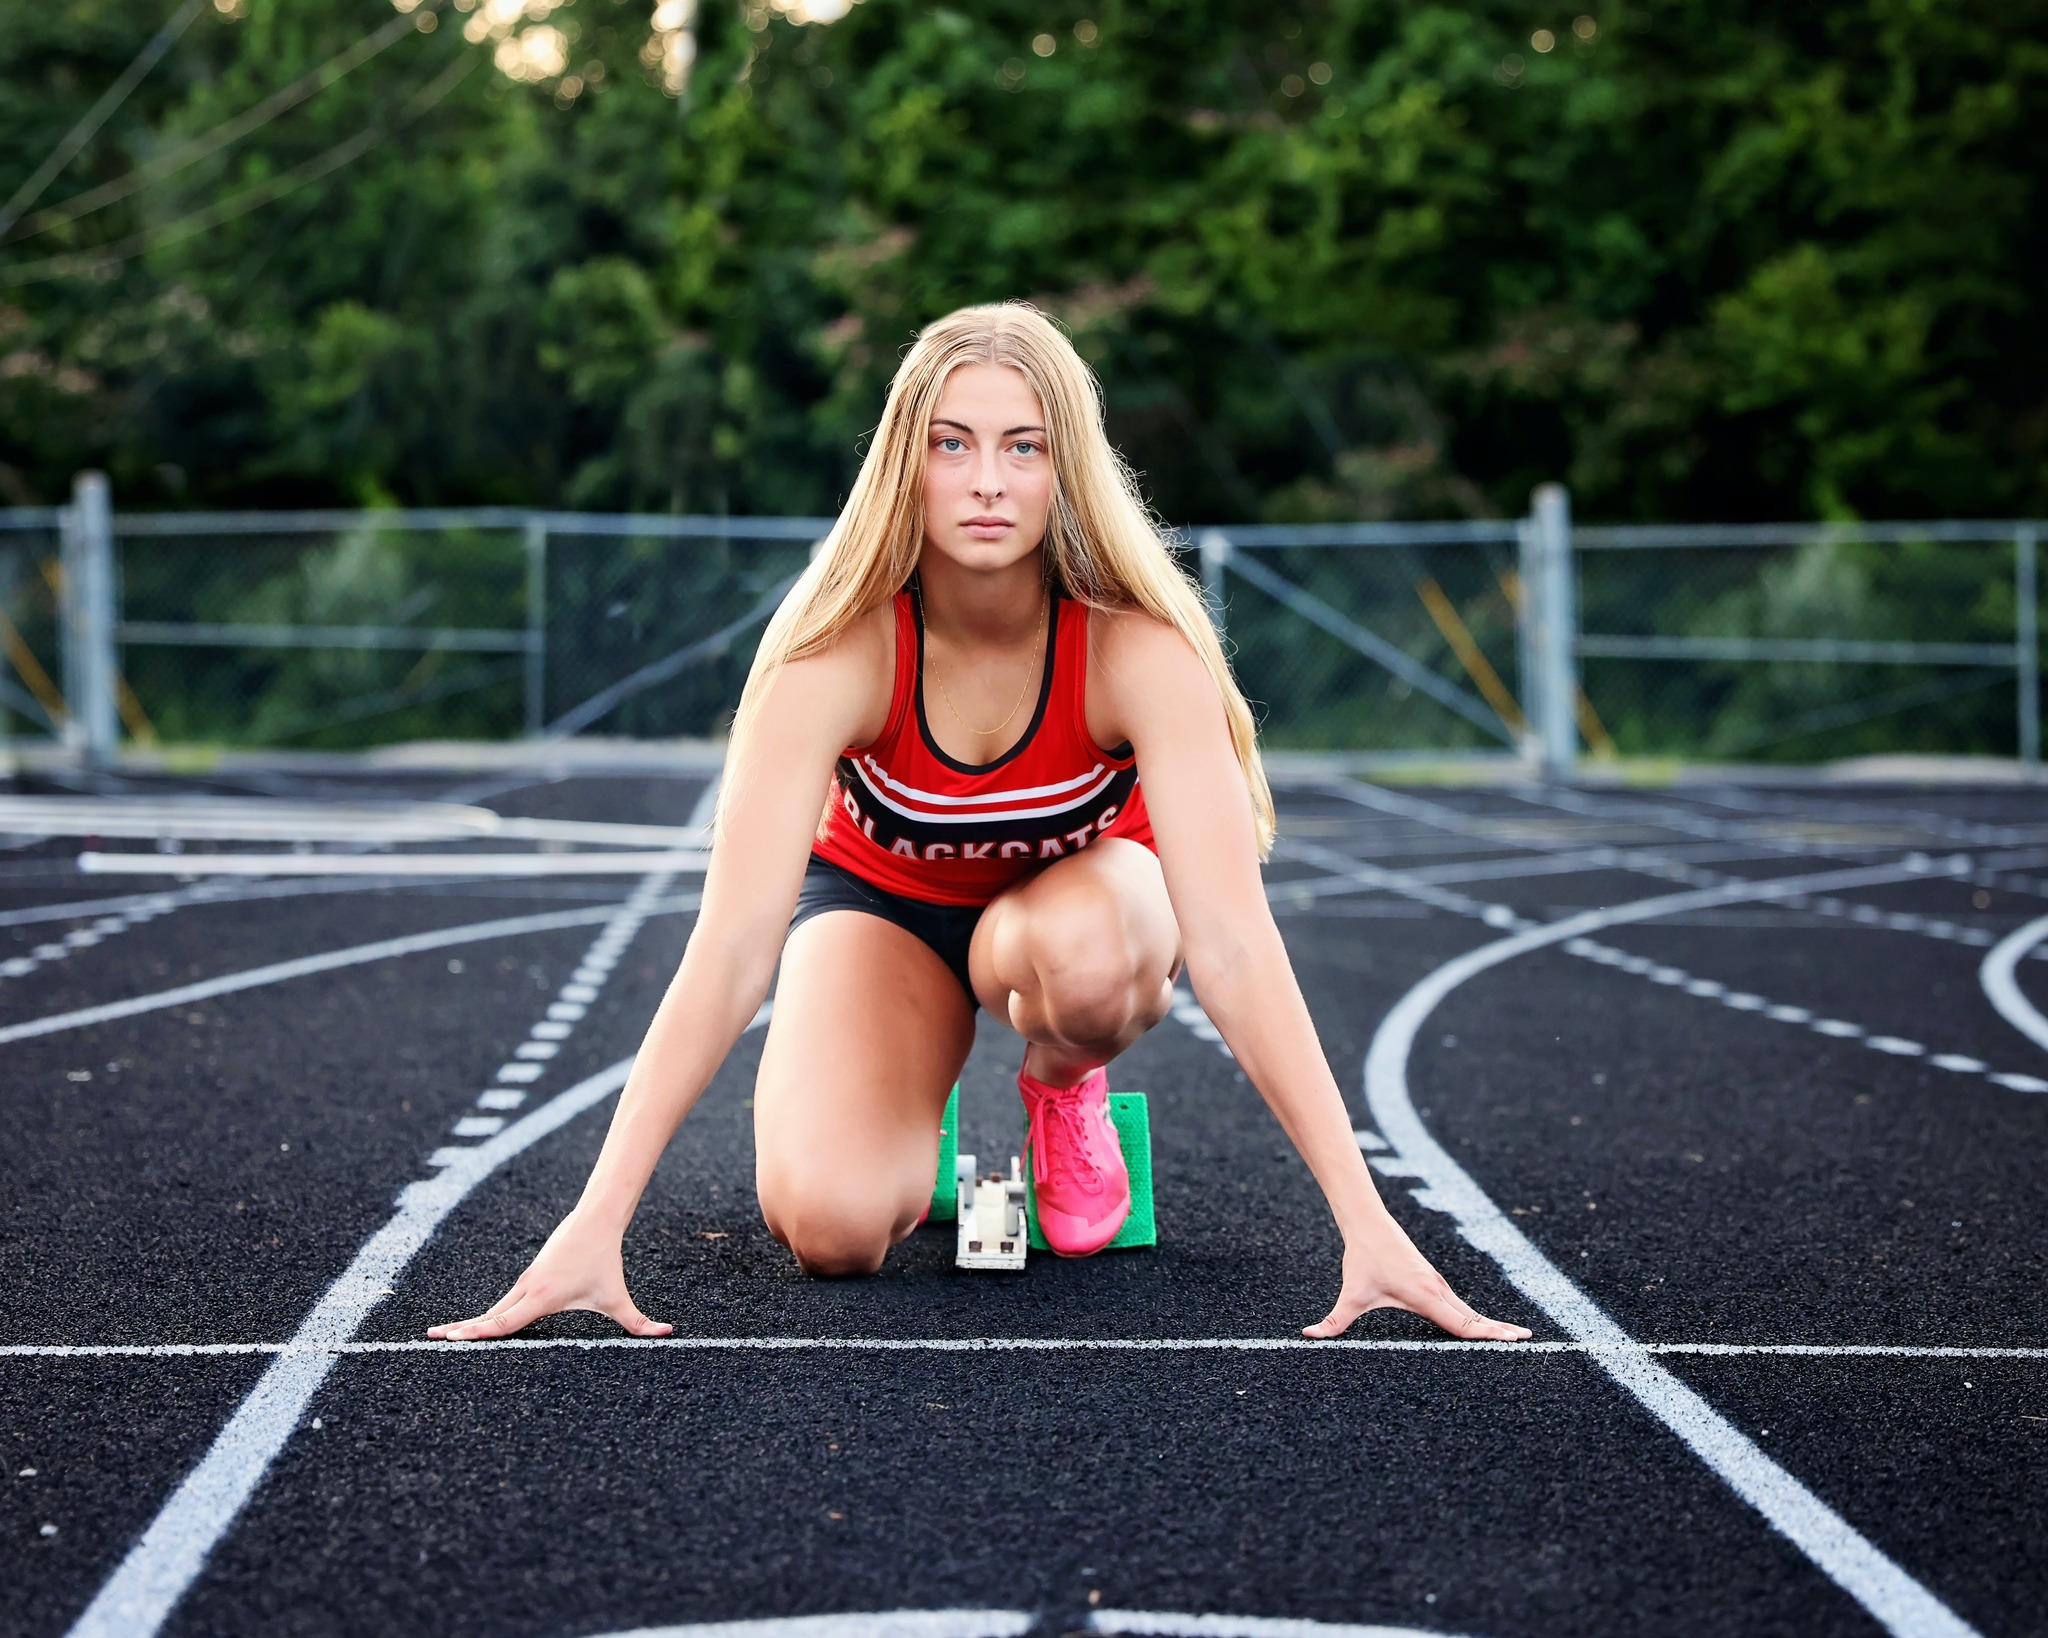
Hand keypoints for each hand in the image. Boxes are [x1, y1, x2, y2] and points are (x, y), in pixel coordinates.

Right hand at [428, 1211, 672, 1341]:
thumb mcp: (619, 1298)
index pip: (503, 1321)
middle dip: (461, 1329)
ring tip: (442, 1336)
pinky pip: (503, 1301)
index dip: (478, 1333)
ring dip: (470, 1322)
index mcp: (541, 1298)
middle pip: (489, 1315)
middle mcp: (526, 1290)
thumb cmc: (605, 1261)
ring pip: (494, 1308)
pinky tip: (473, 1325)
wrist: (595, 1221)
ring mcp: (525, 1283)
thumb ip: (640, 1322)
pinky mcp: (528, 1278)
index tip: (452, 1340)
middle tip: (431, 1341)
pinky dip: (485, 1314)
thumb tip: (668, 1335)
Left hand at [1304, 1207, 1532, 1340]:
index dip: (1489, 1335)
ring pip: (1468, 1310)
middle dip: (1500, 1331)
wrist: (1369, 1223)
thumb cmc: (1362, 1259)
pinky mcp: (1432, 1281)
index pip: (1463, 1323)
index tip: (1514, 1341)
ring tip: (1515, 1337)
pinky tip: (1483, 1325)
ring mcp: (1437, 1285)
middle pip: (1474, 1317)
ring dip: (1490, 1323)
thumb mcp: (1351, 1295)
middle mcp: (1438, 1290)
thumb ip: (1333, 1321)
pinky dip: (1475, 1316)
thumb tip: (1307, 1336)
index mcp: (1426, 1297)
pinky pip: (1459, 1304)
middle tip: (1529, 1342)